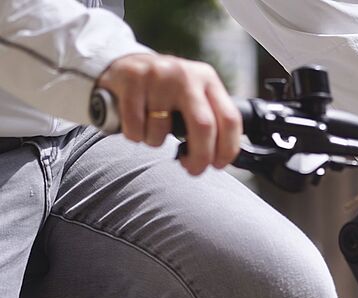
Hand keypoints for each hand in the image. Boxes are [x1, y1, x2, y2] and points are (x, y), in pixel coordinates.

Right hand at [96, 53, 241, 175]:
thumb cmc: (166, 93)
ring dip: (156, 142)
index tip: (217, 165)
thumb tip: (218, 159)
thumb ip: (210, 121)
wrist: (125, 65)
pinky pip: (136, 126)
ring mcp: (158, 74)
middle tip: (193, 170)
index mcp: (208, 80)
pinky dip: (135, 135)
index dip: (227, 149)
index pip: (230, 119)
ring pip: (162, 130)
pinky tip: (136, 123)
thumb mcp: (194, 98)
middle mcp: (186, 74)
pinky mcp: (131, 78)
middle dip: (200, 157)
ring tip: (152, 129)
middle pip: (204, 127)